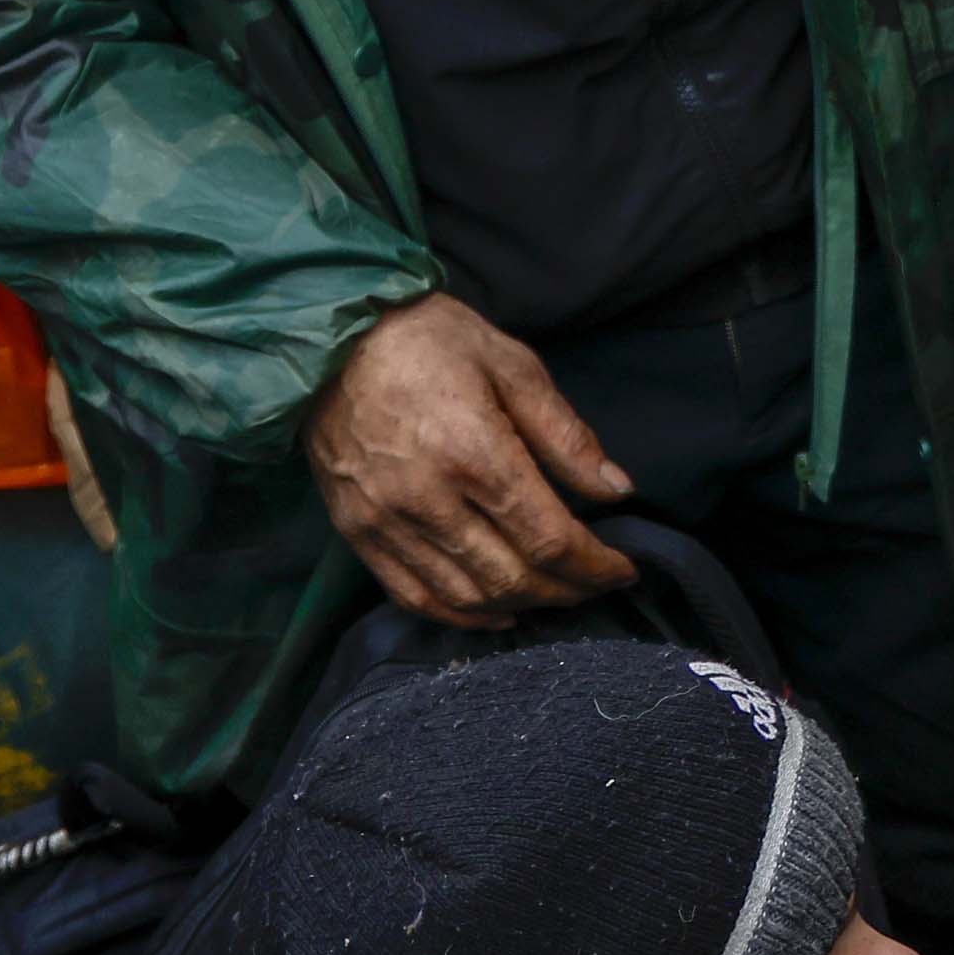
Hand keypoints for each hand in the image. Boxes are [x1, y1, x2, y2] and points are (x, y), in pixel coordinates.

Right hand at [303, 292, 636, 622]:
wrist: (328, 339)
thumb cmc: (429, 339)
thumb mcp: (513, 366)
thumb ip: (566, 436)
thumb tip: (617, 490)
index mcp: (474, 454)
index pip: (548, 538)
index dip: (595, 565)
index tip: (624, 569)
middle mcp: (426, 499)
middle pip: (511, 577)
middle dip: (567, 592)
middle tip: (597, 585)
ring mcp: (384, 521)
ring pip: (464, 596)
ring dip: (520, 607)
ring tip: (556, 595)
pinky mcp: (354, 531)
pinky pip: (411, 595)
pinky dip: (458, 615)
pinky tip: (494, 611)